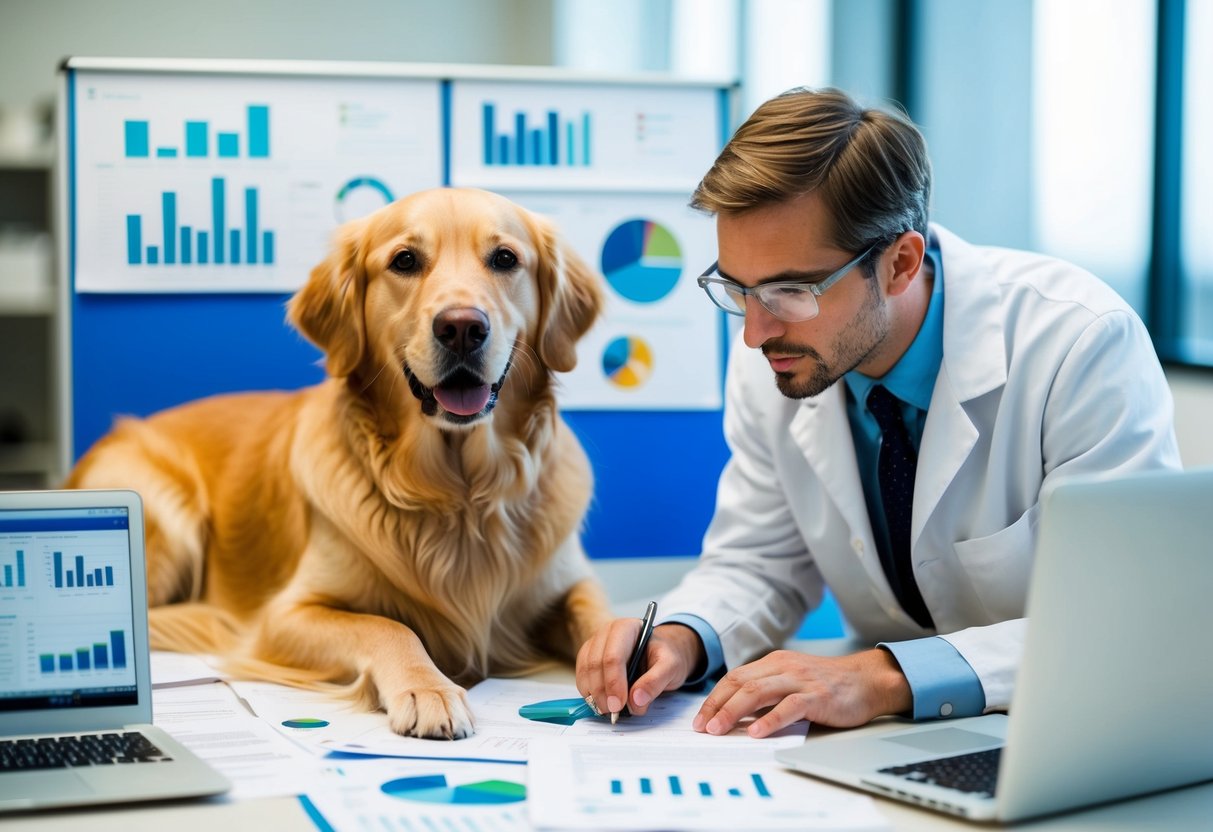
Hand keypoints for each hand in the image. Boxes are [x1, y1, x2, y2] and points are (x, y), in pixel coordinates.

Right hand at [576, 621, 703, 719]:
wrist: (660, 655)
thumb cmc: (665, 657)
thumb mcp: (672, 667)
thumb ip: (656, 682)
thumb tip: (635, 701)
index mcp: (627, 628)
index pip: (614, 656)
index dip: (614, 682)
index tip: (619, 705)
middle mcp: (607, 633)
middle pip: (595, 664)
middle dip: (602, 692)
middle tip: (614, 712)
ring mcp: (595, 645)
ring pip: (585, 671)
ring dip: (594, 695)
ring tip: (610, 710)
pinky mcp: (588, 658)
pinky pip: (582, 677)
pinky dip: (589, 694)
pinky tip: (603, 703)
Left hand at [693, 648, 911, 736]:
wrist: (867, 680)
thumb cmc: (828, 685)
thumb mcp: (791, 680)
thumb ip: (767, 692)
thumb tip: (736, 715)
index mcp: (773, 663)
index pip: (735, 678)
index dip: (715, 698)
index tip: (701, 719)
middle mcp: (783, 667)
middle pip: (740, 684)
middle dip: (717, 706)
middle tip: (702, 727)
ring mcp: (799, 680)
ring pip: (757, 693)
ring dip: (734, 712)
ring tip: (719, 729)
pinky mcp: (817, 696)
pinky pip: (788, 707)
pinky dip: (770, 720)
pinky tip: (756, 732)